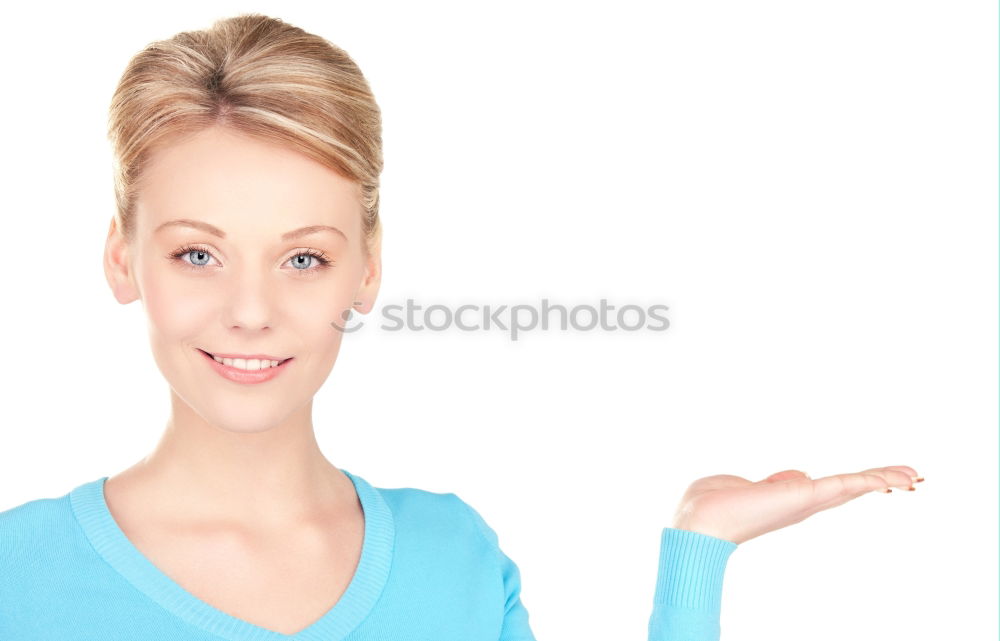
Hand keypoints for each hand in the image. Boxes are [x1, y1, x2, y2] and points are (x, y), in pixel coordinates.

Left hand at [671, 465, 922, 544]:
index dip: (858, 484)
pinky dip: (868, 479)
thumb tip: (798, 477)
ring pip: (853, 486)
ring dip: (885, 479)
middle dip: (882, 483)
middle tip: (914, 478)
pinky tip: (890, 478)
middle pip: (851, 490)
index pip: (831, 490)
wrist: (699, 521)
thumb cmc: (713, 504)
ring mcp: (805, 502)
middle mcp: (803, 504)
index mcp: (790, 500)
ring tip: (914, 476)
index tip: (882, 480)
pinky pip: (843, 484)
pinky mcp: (804, 496)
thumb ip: (776, 481)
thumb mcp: (747, 485)